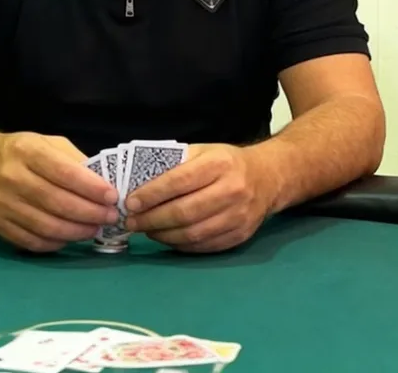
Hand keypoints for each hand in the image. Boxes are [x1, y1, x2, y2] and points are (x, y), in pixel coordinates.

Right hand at [0, 132, 119, 252]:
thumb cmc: (22, 151)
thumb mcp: (48, 144)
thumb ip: (75, 161)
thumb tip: (103, 185)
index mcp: (28, 151)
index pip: (65, 173)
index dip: (91, 188)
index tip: (112, 196)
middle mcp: (11, 177)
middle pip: (57, 203)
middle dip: (90, 213)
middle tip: (111, 217)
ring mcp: (1, 204)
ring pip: (46, 226)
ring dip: (77, 231)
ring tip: (95, 228)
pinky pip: (32, 241)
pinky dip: (56, 243)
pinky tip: (70, 237)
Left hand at [124, 143, 272, 253]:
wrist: (267, 177)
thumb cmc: (226, 162)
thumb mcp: (203, 151)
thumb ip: (176, 164)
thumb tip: (140, 182)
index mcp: (219, 164)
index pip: (179, 181)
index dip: (152, 194)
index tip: (130, 202)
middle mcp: (232, 190)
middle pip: (184, 211)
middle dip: (152, 219)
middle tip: (131, 221)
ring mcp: (238, 216)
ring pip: (192, 233)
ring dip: (163, 235)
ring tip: (146, 229)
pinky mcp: (240, 235)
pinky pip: (204, 246)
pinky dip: (180, 245)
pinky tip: (166, 237)